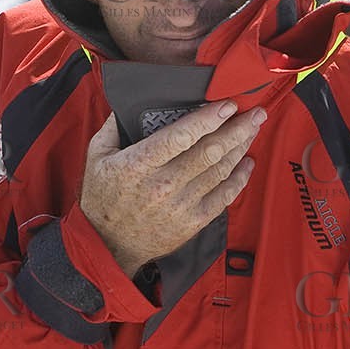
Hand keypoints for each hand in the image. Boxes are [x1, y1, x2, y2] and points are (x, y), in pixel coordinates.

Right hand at [79, 101, 264, 277]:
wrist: (108, 246)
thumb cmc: (103, 198)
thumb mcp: (96, 157)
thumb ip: (112, 127)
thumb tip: (127, 103)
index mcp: (138, 165)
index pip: (180, 136)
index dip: (208, 119)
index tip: (226, 105)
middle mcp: (162, 185)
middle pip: (209, 151)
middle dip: (236, 128)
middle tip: (254, 112)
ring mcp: (180, 206)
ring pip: (220, 170)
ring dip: (240, 147)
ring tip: (252, 129)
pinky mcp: (192, 222)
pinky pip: (223, 197)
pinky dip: (239, 178)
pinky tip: (247, 162)